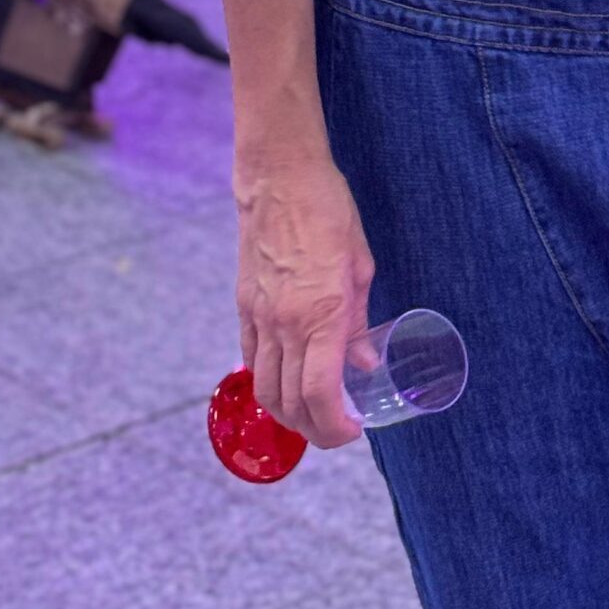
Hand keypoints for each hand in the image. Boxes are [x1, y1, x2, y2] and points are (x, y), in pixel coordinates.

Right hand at [234, 153, 376, 448]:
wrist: (280, 178)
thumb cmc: (328, 211)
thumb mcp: (361, 265)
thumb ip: (360, 321)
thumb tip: (363, 363)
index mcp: (322, 314)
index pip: (320, 394)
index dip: (334, 426)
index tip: (352, 429)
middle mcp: (286, 323)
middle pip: (290, 402)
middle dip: (313, 430)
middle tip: (334, 431)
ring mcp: (260, 316)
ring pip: (265, 388)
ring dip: (287, 413)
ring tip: (310, 416)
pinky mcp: (244, 305)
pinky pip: (251, 359)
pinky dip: (266, 381)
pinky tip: (284, 381)